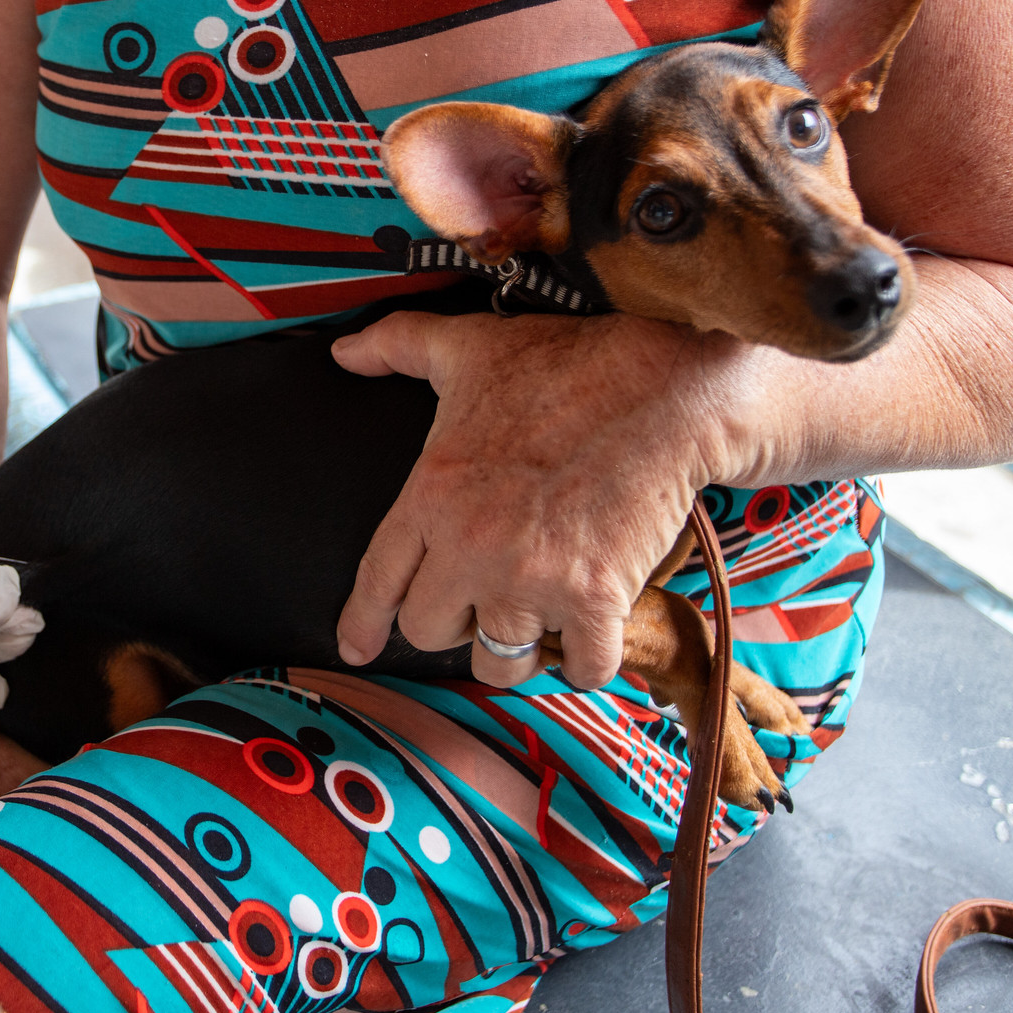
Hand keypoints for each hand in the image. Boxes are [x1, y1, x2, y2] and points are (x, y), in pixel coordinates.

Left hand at [331, 311, 754, 688]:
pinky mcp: (595, 598)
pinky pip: (578, 667)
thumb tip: (347, 352)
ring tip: (531, 623)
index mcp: (432, 493)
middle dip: (451, 621)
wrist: (665, 388)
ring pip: (498, 660)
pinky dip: (584, 662)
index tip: (358, 647)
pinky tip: (588, 640)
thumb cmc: (568, 366)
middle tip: (480, 599)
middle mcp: (471, 546)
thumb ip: (397, 345)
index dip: (363, 621)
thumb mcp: (467, 345)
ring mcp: (533, 578)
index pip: (377, 578)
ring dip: (513, 649)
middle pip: (429, 630)